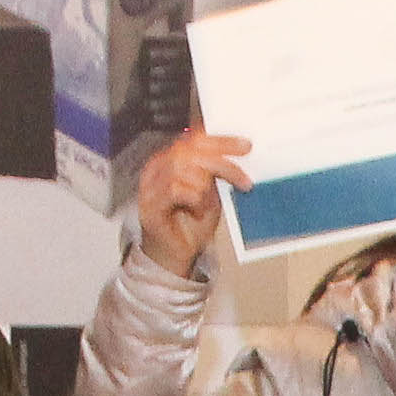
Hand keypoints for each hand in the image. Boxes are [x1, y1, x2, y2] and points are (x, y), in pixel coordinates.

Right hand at [133, 125, 254, 273]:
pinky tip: (196, 212)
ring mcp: (150, 186)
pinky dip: (194, 201)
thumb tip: (237, 152)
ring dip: (204, 188)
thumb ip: (215, 172)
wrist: (176, 255)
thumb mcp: (209, 192)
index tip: (246, 146)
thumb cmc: (191, 224)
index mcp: (170, 159)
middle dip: (222, 164)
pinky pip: (176, 190)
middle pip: (190, 151)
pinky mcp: (149, 204)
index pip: (195, 140)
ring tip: (206, 206)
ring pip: (183, 169)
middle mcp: (157, 168)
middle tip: (243, 180)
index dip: (221, 141)